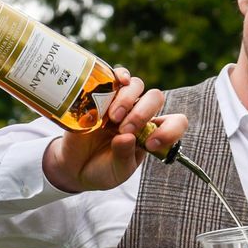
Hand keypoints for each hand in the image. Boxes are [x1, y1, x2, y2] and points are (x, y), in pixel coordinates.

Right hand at [43, 68, 187, 192]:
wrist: (72, 166)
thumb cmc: (101, 169)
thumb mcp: (117, 172)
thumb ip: (124, 157)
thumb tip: (126, 137)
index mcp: (150, 133)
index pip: (175, 123)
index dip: (169, 131)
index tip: (150, 144)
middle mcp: (138, 114)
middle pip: (155, 98)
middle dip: (142, 113)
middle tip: (125, 129)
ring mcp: (119, 102)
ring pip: (137, 85)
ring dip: (127, 100)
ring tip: (113, 118)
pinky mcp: (99, 94)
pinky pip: (115, 75)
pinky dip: (119, 75)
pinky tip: (115, 84)